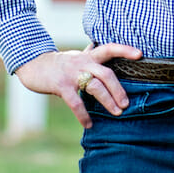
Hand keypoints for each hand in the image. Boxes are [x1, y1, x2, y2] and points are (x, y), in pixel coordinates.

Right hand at [14, 43, 142, 127]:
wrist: (33, 64)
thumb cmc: (60, 63)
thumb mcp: (78, 57)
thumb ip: (91, 56)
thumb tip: (103, 50)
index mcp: (89, 56)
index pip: (109, 48)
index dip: (125, 50)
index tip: (140, 54)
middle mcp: (83, 62)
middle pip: (106, 73)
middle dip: (118, 89)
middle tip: (126, 104)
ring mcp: (72, 74)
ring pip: (94, 86)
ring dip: (107, 100)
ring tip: (117, 112)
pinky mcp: (61, 86)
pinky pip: (75, 102)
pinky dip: (83, 114)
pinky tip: (89, 124)